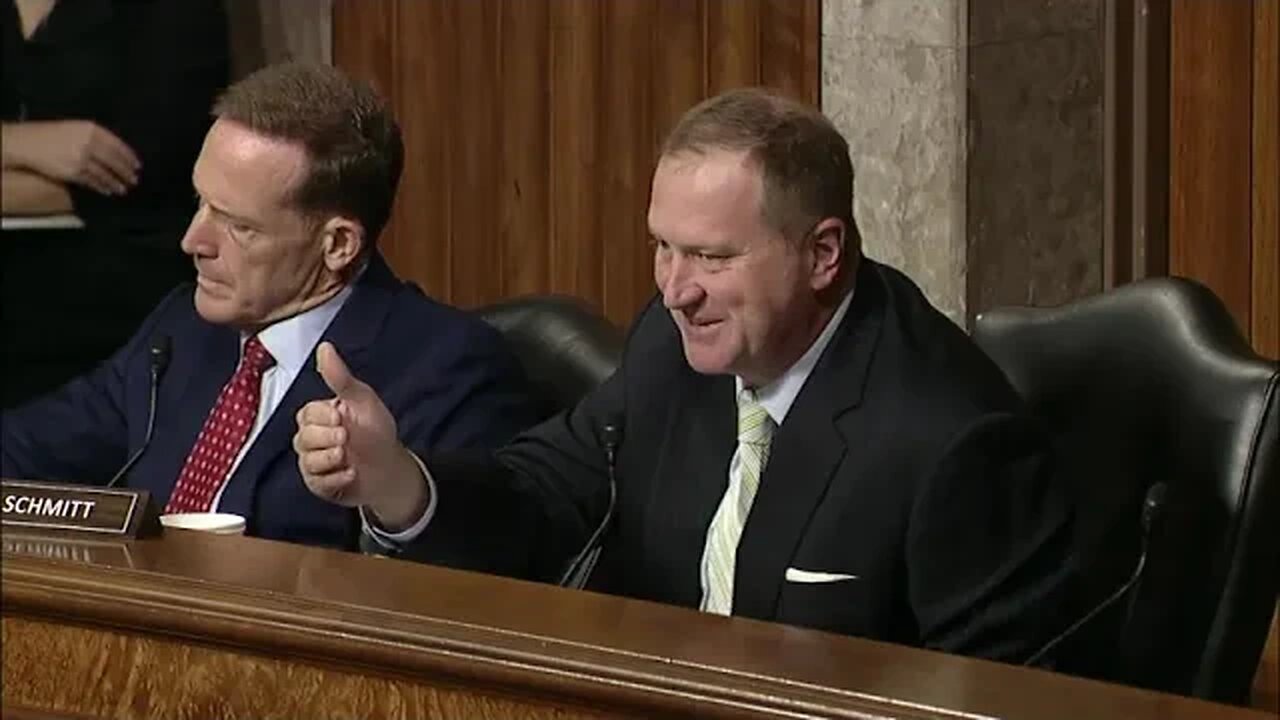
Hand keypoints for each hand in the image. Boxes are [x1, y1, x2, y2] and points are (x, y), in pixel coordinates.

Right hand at [3, 121, 140, 195]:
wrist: (29, 143)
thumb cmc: (52, 135)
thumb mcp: (76, 128)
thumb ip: (95, 136)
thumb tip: (116, 151)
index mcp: (91, 129)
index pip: (117, 144)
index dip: (129, 156)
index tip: (137, 164)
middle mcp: (89, 143)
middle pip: (114, 160)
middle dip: (126, 171)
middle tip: (134, 179)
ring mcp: (82, 158)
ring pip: (105, 173)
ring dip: (116, 182)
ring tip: (124, 188)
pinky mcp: (75, 172)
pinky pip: (93, 181)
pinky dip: (102, 186)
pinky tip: (107, 190)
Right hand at [293, 342, 427, 529]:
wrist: (390, 467)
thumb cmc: (375, 430)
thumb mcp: (361, 399)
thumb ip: (340, 377)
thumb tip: (325, 347)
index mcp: (320, 416)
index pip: (306, 414)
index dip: (322, 416)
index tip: (340, 417)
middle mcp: (312, 439)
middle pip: (303, 438)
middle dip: (326, 438)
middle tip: (346, 437)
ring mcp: (313, 463)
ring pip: (307, 460)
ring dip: (330, 459)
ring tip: (348, 456)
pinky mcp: (319, 484)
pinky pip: (317, 482)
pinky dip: (336, 478)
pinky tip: (352, 473)